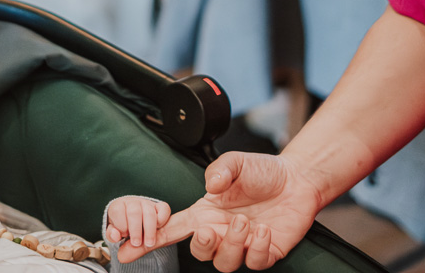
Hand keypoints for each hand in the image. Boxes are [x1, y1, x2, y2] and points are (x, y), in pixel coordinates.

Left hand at [106, 197, 171, 251]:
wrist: (134, 221)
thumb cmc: (123, 227)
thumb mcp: (114, 232)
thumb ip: (112, 235)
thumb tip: (115, 236)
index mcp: (119, 206)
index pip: (117, 210)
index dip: (121, 224)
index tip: (124, 235)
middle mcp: (133, 202)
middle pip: (134, 212)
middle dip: (135, 229)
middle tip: (136, 243)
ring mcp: (147, 203)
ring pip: (149, 212)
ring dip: (149, 230)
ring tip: (149, 243)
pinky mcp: (160, 206)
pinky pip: (164, 208)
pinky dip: (162, 219)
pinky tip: (158, 229)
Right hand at [117, 152, 323, 269]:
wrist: (297, 179)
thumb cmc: (263, 172)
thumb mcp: (236, 162)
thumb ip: (220, 169)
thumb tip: (211, 185)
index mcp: (206, 212)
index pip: (171, 230)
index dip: (149, 241)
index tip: (127, 250)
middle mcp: (220, 231)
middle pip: (198, 253)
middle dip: (202, 245)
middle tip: (213, 228)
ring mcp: (242, 245)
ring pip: (224, 262)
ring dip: (233, 243)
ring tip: (246, 221)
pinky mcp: (265, 253)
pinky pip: (254, 263)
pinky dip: (257, 248)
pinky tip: (263, 229)